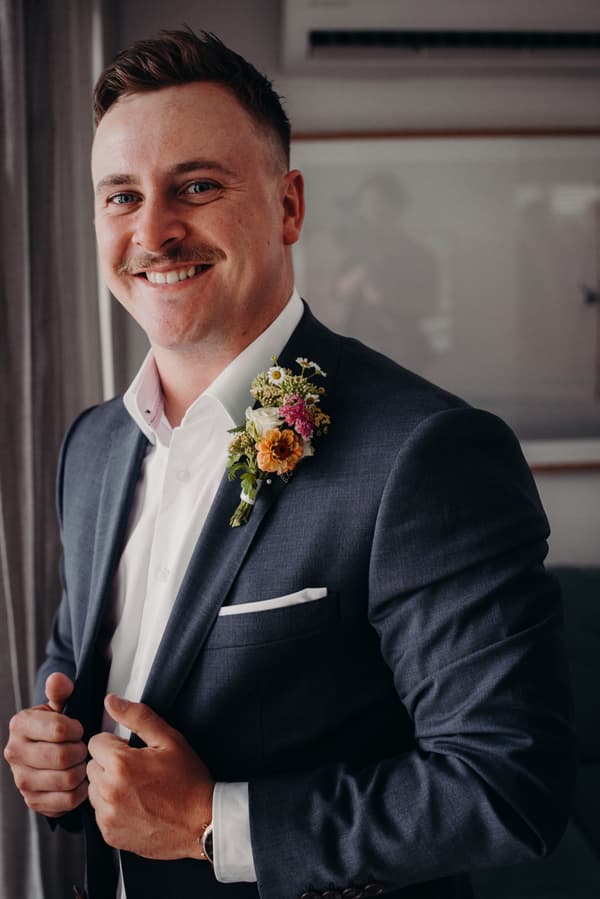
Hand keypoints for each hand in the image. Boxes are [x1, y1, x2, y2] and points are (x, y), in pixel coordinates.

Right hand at [3, 673, 87, 816]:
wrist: (47, 750)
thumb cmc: (57, 725)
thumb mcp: (59, 705)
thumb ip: (61, 691)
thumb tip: (58, 678)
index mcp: (20, 725)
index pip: (59, 729)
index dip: (77, 729)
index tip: (79, 728)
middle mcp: (14, 753)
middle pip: (63, 756)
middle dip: (81, 750)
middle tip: (82, 747)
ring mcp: (21, 780)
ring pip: (67, 779)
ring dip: (81, 770)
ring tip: (80, 762)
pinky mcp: (32, 801)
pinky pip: (67, 800)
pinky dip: (80, 791)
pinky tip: (78, 780)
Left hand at [87, 695, 213, 859]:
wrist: (201, 823)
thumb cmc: (188, 782)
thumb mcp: (169, 739)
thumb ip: (137, 716)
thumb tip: (112, 702)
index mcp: (121, 764)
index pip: (95, 742)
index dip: (115, 743)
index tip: (131, 751)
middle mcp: (109, 792)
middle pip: (92, 766)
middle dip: (110, 764)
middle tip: (137, 770)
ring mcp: (108, 816)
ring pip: (93, 790)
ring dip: (108, 786)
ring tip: (136, 788)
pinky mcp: (110, 835)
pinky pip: (99, 813)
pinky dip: (112, 808)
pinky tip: (135, 805)